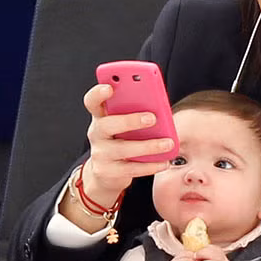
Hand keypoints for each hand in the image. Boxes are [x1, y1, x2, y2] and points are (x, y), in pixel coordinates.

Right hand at [82, 83, 174, 202]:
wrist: (108, 173)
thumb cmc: (123, 139)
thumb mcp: (127, 125)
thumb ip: (137, 113)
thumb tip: (161, 109)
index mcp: (101, 116)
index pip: (92, 101)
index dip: (98, 94)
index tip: (109, 87)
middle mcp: (96, 134)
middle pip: (107, 125)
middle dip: (130, 120)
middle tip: (152, 118)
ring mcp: (100, 154)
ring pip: (123, 149)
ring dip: (149, 146)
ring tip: (168, 143)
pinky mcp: (108, 172)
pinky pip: (131, 168)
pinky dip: (150, 165)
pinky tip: (165, 162)